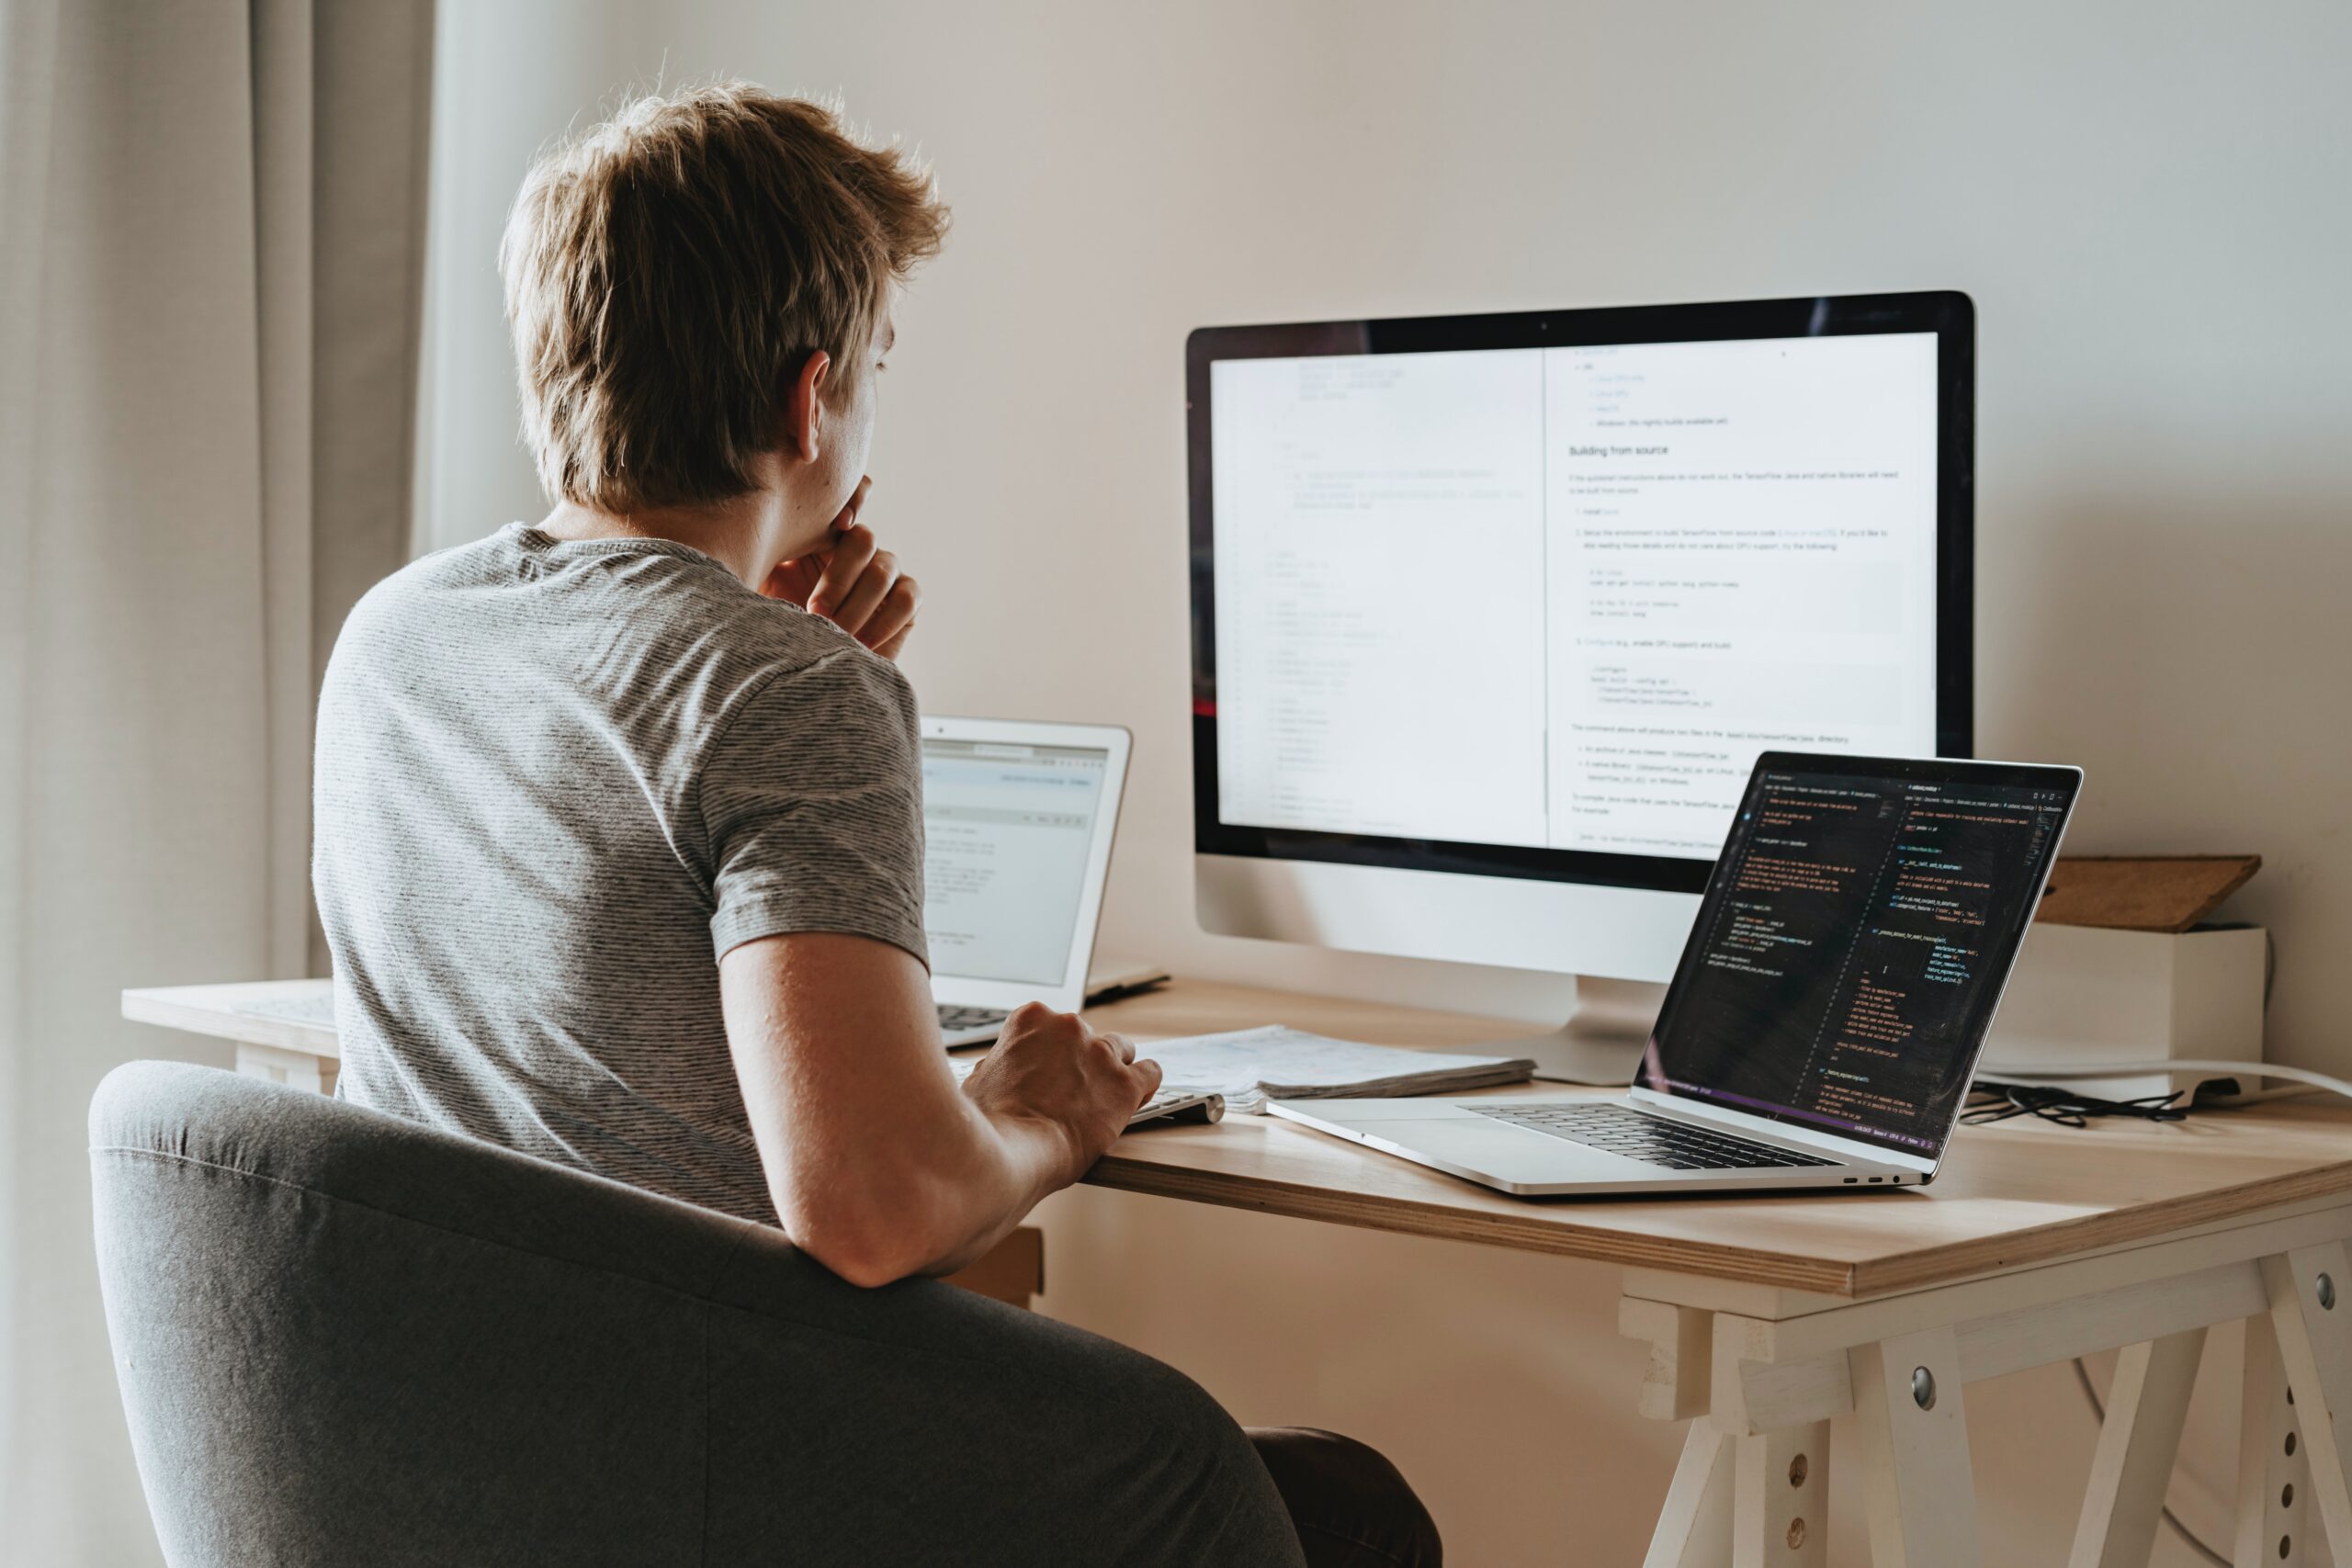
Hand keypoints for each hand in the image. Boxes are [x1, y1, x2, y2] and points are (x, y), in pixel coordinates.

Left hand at [762, 476, 920, 659]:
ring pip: (883, 571)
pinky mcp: (907, 600)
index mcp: (823, 533)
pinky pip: (907, 599)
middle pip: (864, 539)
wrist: (799, 667)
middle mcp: (859, 547)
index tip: (837, 525)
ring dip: (856, 605)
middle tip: (815, 612)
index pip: (850, 495)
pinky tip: (860, 643)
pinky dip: (884, 622)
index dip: (853, 498)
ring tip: (833, 633)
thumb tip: (750, 531)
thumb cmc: (774, 624)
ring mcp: (887, 571)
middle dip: (839, 578)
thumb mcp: (759, 583)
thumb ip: (761, 554)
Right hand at [960, 1002, 1162, 1182]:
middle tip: (1072, 1091)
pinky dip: (1146, 1085)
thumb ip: (1001, 1065)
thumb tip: (1002, 1069)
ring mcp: (1100, 1053)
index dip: (1051, 1053)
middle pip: (1087, 1036)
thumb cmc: (986, 1124)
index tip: (1050, 1072)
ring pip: (1122, 1050)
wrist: (1006, 1155)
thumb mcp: (978, 1080)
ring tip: (1106, 1095)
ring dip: (1114, 1070)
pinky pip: (1151, 1073)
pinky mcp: (1125, 1084)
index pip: (1051, 1026)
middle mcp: (1069, 1027)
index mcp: (1031, 1020)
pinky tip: (1139, 1097)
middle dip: (1081, 1061)